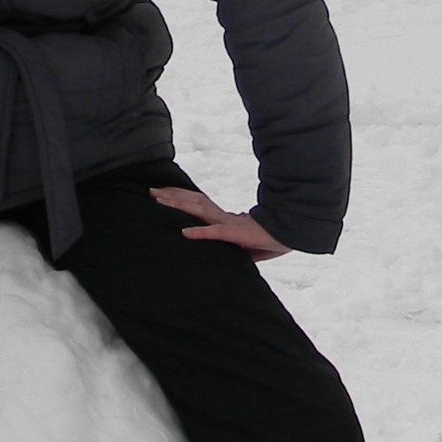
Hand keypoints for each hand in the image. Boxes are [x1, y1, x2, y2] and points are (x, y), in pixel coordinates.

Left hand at [149, 186, 289, 262]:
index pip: (198, 202)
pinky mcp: (235, 234)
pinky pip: (215, 233)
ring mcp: (227, 224)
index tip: (163, 194)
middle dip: (171, 195)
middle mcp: (222, 217)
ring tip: (158, 201)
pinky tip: (184, 233)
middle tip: (151, 191)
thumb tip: (223, 249)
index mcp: (224, 217)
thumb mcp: (244, 243)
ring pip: (198, 210)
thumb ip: (230, 243)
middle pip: (192, 201)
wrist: (291, 235)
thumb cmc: (269, 238)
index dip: (180, 196)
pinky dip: (199, 233)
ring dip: (177, 205)